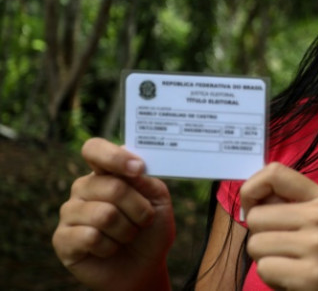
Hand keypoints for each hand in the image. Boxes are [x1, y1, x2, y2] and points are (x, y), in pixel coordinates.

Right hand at [52, 138, 174, 289]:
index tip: (138, 169)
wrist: (144, 266)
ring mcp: (70, 212)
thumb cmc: (150, 229)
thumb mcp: (158, 199)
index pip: (94, 149)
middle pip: (112, 186)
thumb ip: (146, 179)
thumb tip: (131, 160)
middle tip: (144, 220)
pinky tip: (109, 249)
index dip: (114, 157)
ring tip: (127, 236)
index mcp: (104, 172)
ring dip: (127, 230)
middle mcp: (83, 188)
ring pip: (105, 214)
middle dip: (139, 208)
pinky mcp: (62, 239)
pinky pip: (90, 237)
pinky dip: (111, 246)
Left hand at [241, 162, 317, 290]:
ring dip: (265, 259)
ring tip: (289, 263)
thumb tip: (248, 194)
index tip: (253, 208)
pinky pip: (264, 268)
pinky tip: (292, 279)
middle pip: (256, 216)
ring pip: (255, 244)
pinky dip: (271, 278)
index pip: (275, 173)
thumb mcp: (315, 220)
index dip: (252, 189)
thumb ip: (285, 204)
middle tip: (283, 248)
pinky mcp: (311, 275)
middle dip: (260, 236)